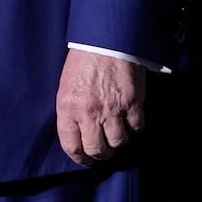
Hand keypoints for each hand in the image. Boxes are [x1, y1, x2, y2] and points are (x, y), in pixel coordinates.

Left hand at [55, 49, 145, 166]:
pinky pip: (136, 128)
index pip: (71, 145)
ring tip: (114, 132)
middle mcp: (89, 112)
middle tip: (102, 149)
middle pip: (97, 150)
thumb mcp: (65, 86)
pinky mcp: (133, 104)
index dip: (79, 157)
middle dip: (100, 153)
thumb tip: (76, 133)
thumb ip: (70, 111)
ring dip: (117, 140)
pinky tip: (128, 119)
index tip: (84, 159)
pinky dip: (133, 127)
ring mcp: (113, 110)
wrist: (104, 42)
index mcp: (68, 107)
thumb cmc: (82, 62)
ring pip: (118, 142)